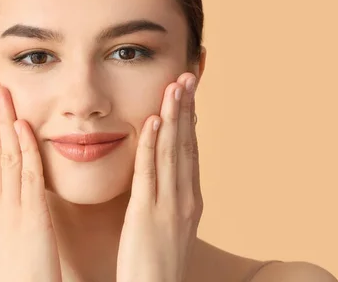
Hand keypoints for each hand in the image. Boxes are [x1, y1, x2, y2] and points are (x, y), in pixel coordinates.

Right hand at [0, 77, 61, 281]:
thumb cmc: (20, 268)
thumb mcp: (6, 231)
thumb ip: (8, 203)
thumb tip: (9, 179)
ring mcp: (10, 208)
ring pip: (5, 155)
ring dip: (3, 121)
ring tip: (1, 92)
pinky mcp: (32, 216)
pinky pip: (28, 175)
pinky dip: (25, 148)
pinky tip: (23, 125)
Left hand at [116, 72, 202, 281]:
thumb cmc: (155, 267)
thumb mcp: (167, 228)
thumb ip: (166, 201)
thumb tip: (163, 178)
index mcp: (190, 202)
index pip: (190, 152)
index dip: (190, 120)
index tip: (189, 93)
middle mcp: (185, 200)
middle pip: (187, 145)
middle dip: (187, 108)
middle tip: (189, 75)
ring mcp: (169, 207)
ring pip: (173, 152)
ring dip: (175, 116)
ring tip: (175, 85)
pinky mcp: (147, 215)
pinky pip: (150, 173)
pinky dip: (153, 144)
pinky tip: (155, 120)